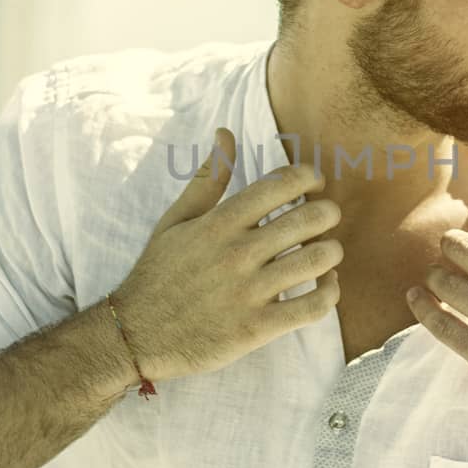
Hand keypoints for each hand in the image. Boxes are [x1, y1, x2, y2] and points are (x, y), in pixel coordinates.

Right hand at [109, 127, 341, 385]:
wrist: (135, 335)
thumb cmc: (158, 274)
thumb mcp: (175, 220)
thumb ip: (207, 178)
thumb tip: (226, 132)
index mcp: (220, 222)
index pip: (282, 183)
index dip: (309, 177)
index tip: (312, 185)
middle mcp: (237, 252)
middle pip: (310, 218)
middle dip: (328, 214)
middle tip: (323, 221)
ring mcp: (249, 292)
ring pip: (319, 260)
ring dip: (332, 252)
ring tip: (325, 253)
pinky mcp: (257, 328)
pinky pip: (313, 306)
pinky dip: (330, 292)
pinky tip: (325, 285)